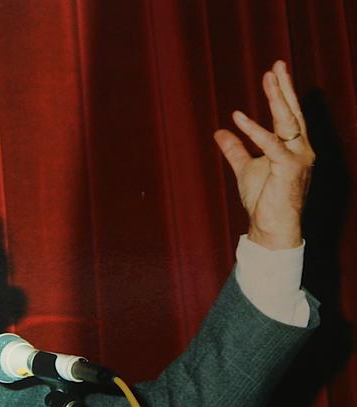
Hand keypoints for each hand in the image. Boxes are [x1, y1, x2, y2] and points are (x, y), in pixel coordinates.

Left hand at [214, 60, 314, 249]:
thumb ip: (235, 149)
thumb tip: (219, 132)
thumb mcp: (244, 168)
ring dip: (277, 98)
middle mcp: (301, 149)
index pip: (290, 114)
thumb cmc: (262, 200)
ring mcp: (299, 157)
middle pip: (293, 112)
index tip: (274, 72)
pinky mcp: (289, 168)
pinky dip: (254, 131)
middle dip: (285, 87)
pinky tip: (238, 118)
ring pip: (288, 121)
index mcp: (294, 147)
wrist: (270, 226)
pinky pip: (271, 145)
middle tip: (277, 64)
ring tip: (268, 78)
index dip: (282, 93)